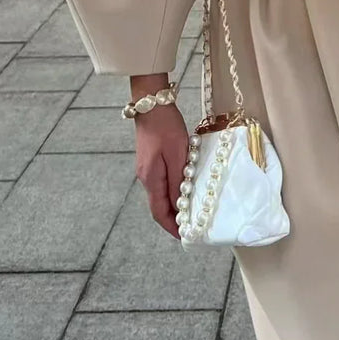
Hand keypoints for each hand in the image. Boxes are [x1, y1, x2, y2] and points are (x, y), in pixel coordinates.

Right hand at [133, 103, 189, 239]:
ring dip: (175, 204)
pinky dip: (173, 190)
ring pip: (161, 194)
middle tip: (192, 225)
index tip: (184, 237)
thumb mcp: (177, 154)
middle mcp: (146, 176)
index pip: (159, 212)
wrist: (152, 103)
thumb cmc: (166, 127)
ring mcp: (147, 167)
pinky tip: (185, 188)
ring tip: (192, 210)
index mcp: (151, 178)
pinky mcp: (151, 159)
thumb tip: (180, 205)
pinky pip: (162, 182)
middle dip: (174, 218)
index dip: (171, 227)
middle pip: (159, 205)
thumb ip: (178, 180)